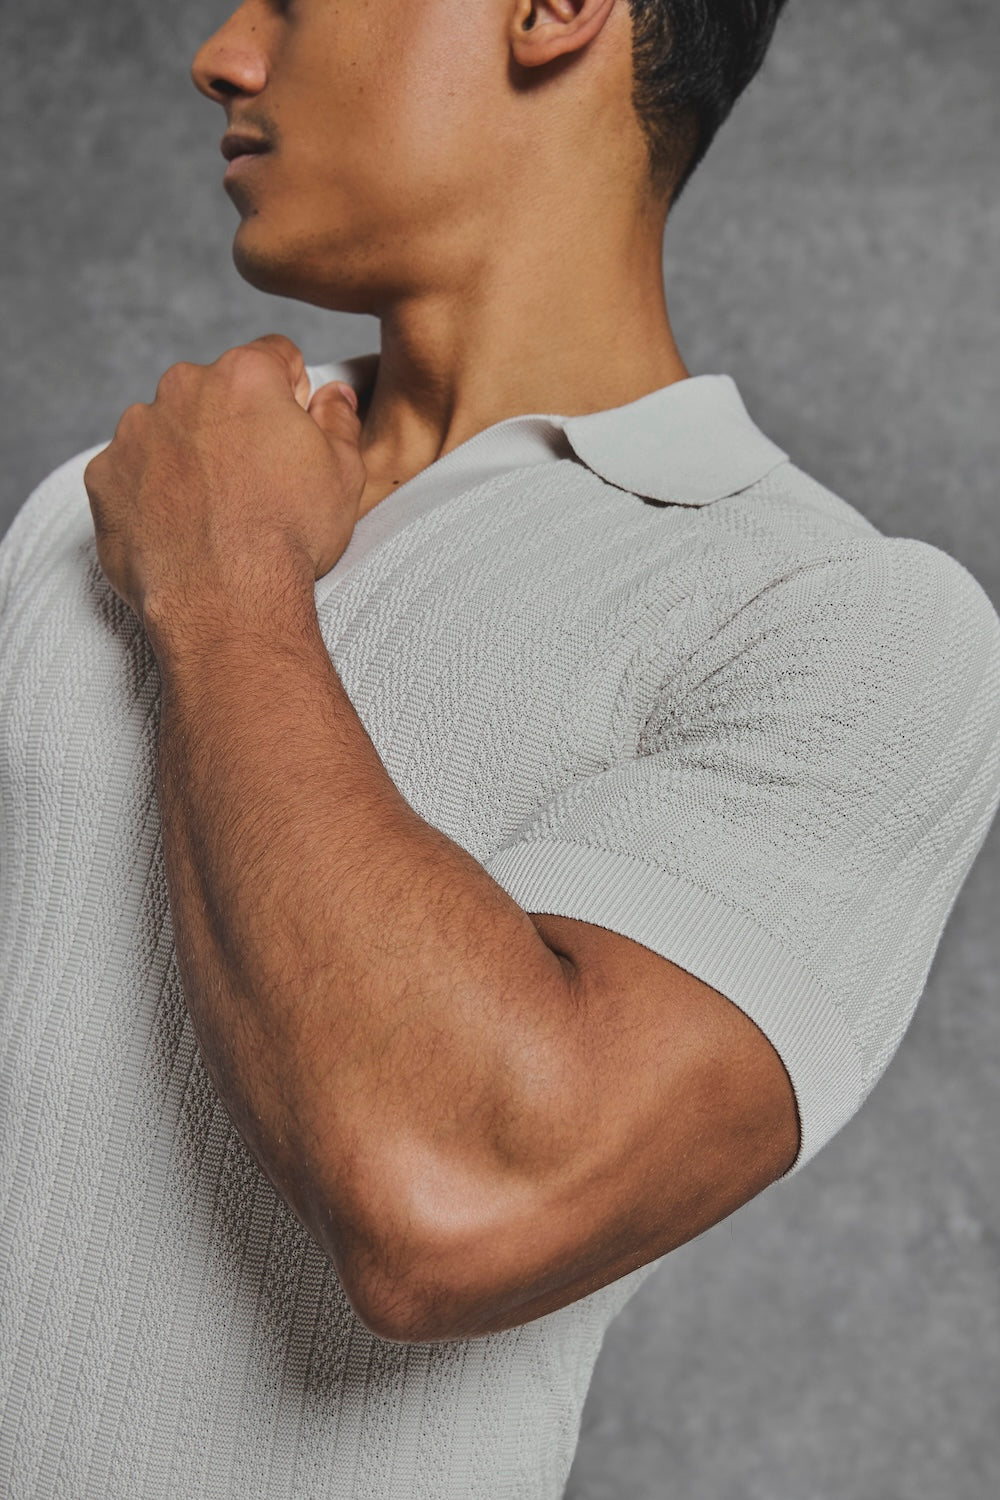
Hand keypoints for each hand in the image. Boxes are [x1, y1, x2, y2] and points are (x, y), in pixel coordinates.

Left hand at [83, 333, 366, 631]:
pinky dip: (150, 491)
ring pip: (168, 428)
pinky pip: (130, 471)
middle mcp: (182, 389)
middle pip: (214, 391)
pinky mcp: (105, 476)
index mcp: (245, 376)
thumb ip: (339, 421)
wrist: (227, 601)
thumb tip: (334, 396)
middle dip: (233, 423)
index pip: (273, 357)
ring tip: (215, 510)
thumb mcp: (344, 475)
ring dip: (189, 454)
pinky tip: (179, 527)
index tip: (293, 432)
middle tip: (255, 480)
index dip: (291, 394)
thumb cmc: (289, 537)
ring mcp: (136, 432)